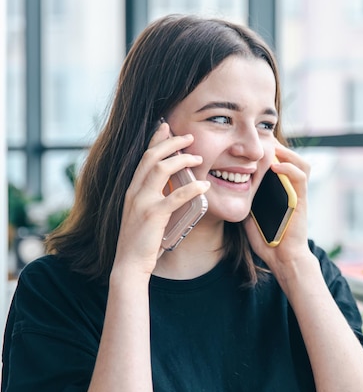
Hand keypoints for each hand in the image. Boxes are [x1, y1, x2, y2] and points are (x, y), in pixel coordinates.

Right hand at [113, 122, 209, 275]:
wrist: (130, 264)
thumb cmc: (142, 241)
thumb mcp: (145, 213)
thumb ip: (156, 198)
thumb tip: (176, 186)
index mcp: (132, 189)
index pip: (143, 156)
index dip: (155, 139)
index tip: (166, 127)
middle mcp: (134, 191)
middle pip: (151, 156)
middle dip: (171, 142)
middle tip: (189, 137)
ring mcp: (142, 202)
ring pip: (160, 168)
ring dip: (182, 159)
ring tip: (199, 158)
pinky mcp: (153, 215)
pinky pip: (175, 196)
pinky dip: (192, 189)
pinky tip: (204, 186)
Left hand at [244, 144, 314, 274]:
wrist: (282, 258)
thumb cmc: (268, 241)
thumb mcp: (251, 216)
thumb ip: (246, 202)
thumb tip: (227, 192)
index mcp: (282, 192)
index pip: (280, 164)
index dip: (270, 152)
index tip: (254, 144)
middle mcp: (292, 190)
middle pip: (291, 159)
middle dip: (279, 147)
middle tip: (263, 140)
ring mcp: (298, 194)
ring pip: (301, 164)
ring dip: (288, 153)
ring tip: (272, 147)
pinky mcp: (302, 200)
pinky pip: (300, 178)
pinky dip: (289, 168)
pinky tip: (275, 165)